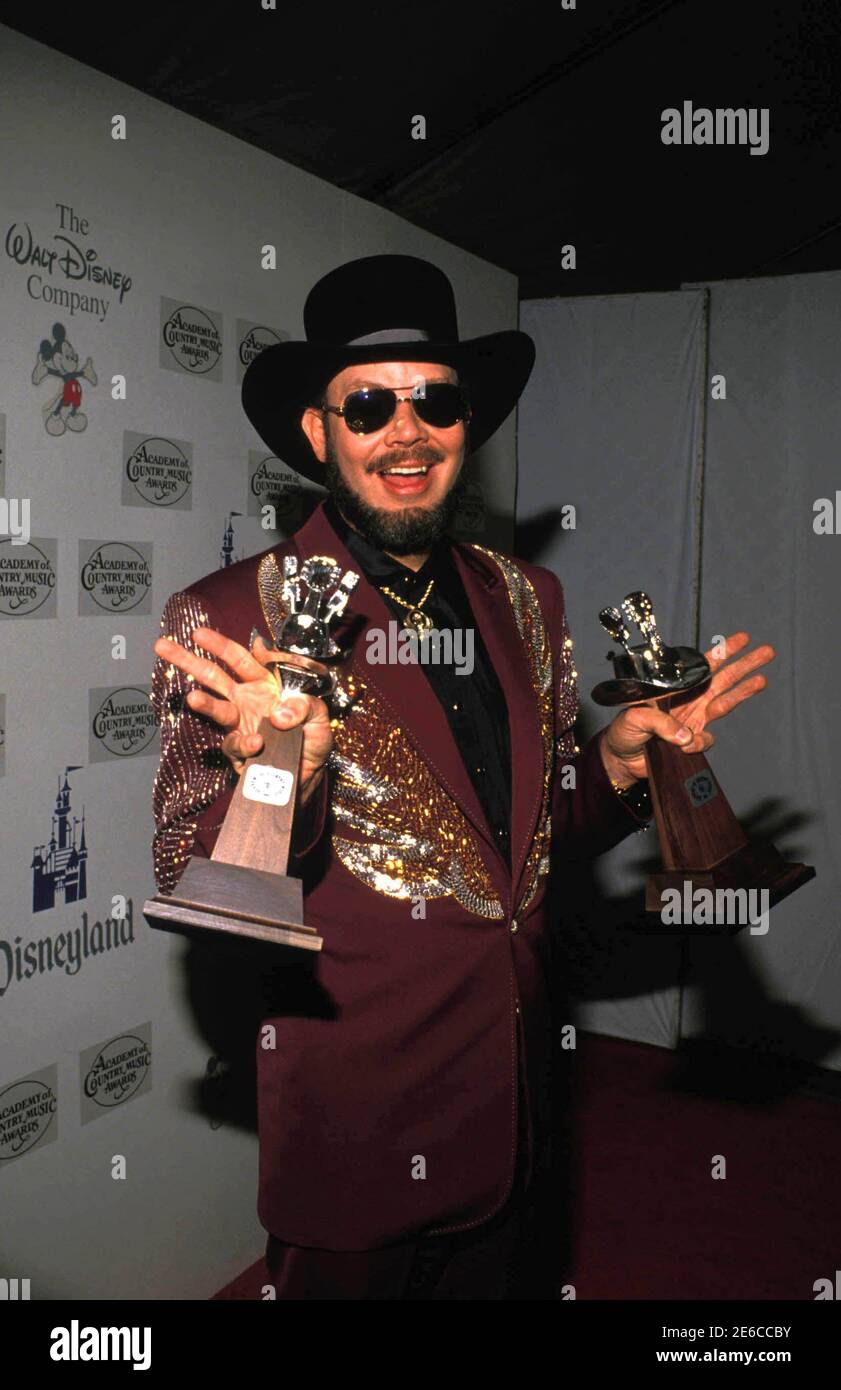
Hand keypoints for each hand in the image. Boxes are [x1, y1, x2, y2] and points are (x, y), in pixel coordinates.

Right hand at [153, 627, 332, 802]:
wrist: (309, 776)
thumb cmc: (313, 741)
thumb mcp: (320, 717)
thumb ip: (306, 706)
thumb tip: (279, 711)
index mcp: (265, 684)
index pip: (241, 659)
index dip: (220, 645)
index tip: (199, 634)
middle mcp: (247, 700)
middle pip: (213, 676)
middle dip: (187, 660)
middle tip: (162, 646)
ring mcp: (240, 724)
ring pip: (215, 709)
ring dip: (203, 703)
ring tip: (192, 698)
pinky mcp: (239, 750)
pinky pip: (235, 744)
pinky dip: (244, 743)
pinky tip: (256, 743)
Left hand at [600, 631, 774, 786]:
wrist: (621, 760)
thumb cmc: (623, 732)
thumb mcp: (634, 718)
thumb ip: (660, 723)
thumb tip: (687, 736)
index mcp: (673, 687)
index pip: (701, 666)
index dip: (722, 652)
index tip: (741, 638)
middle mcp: (688, 700)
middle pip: (722, 679)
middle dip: (745, 665)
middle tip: (767, 652)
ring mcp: (693, 719)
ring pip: (725, 703)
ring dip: (744, 692)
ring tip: (762, 680)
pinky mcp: (693, 741)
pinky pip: (706, 740)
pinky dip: (699, 743)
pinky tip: (685, 745)